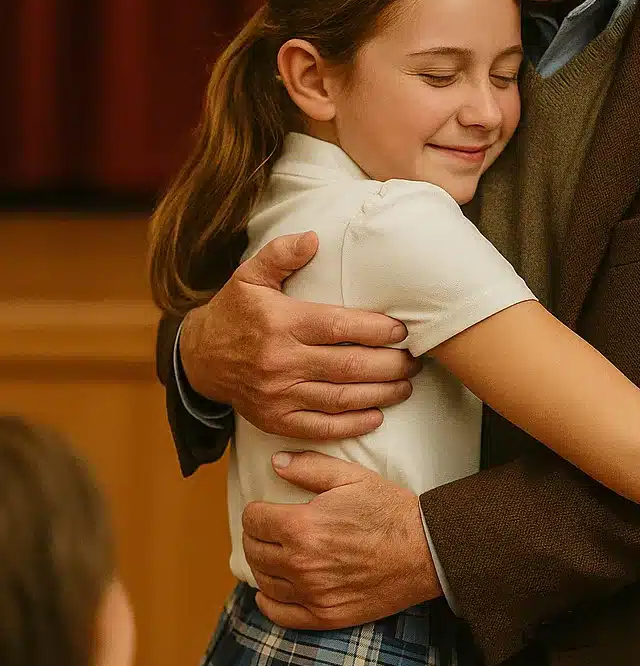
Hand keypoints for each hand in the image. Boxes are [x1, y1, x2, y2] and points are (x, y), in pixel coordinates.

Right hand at [178, 231, 419, 439]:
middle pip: (349, 366)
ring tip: (405, 385)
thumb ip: (281, 254)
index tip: (402, 330)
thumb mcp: (249, 276)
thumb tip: (313, 238)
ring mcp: (278, 395)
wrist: (199, 359)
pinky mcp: (275, 420)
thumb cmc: (234, 312)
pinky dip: (352, 425)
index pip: (339, 327)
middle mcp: (281, 361)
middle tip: (414, 360)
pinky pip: (320, 427)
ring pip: (341, 399)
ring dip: (380, 394)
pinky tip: (376, 415)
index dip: (376, 329)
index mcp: (281, 323)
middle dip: (390, 365)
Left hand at [243, 453, 440, 628]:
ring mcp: (312, 593)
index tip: (266, 510)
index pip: (254, 520)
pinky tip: (269, 592)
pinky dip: (268, 603)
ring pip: (264, 581)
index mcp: (303, 526)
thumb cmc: (390, 511)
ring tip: (274, 555)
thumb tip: (276, 463)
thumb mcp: (352, 477)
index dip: (257, 511)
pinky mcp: (325, 615)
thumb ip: (310, 467)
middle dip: (257, 537)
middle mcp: (301, 563)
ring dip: (263, 566)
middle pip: (254, 551)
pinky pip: (280, 614)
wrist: (426, 551)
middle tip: (268, 531)